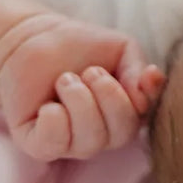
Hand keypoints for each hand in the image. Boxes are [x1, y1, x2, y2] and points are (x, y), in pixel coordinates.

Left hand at [0, 11, 163, 162]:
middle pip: (121, 134)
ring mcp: (71, 143)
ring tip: (66, 79)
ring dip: (79, 101)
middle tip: (90, 71)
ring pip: (89, 141)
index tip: (142, 74)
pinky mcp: (39, 144)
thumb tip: (148, 91)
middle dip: (109, 96)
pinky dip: (54, 119)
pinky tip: (49, 104)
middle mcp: (101, 134)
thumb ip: (138, 70)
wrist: (34, 39)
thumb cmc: (81, 46)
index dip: (146, 98)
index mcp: (124, 115)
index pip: (144, 119)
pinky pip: (54, 144)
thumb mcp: (121, 49)